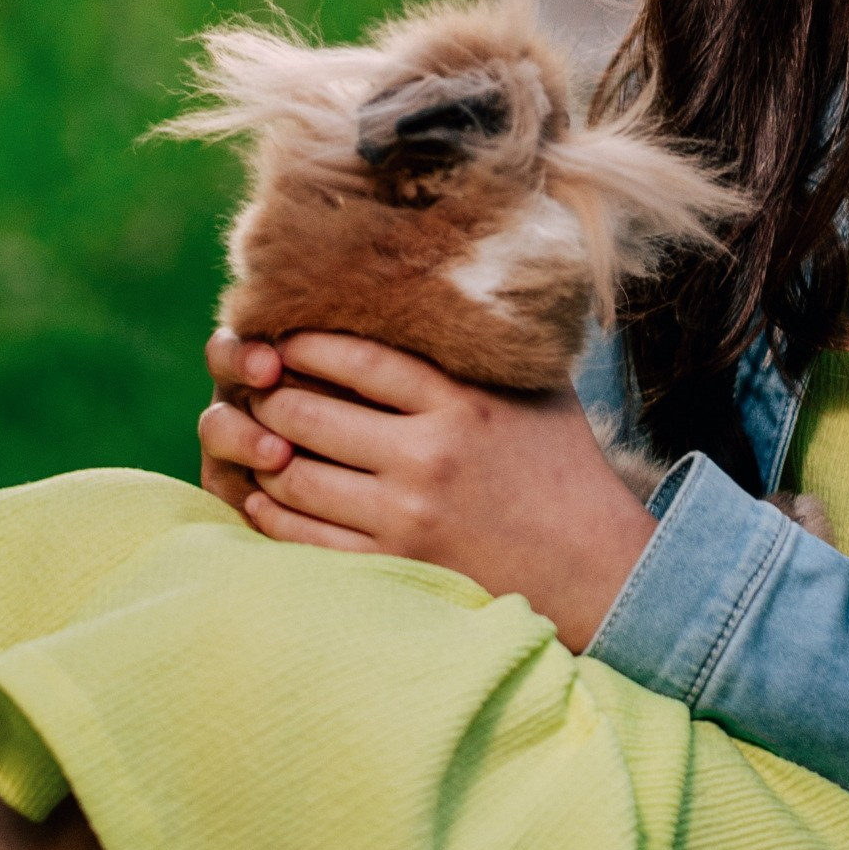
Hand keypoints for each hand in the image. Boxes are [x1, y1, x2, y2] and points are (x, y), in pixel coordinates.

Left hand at [198, 327, 656, 653]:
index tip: (280, 335)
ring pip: (296, 474)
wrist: (595, 568)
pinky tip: (265, 491)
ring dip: (262, 451)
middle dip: (268, 394)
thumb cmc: (561, 465)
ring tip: (257, 434)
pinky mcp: (396, 566)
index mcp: (460, 400)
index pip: (356, 357)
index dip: (303, 342)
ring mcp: (408, 516)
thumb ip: (487, 345)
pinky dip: (271, 510)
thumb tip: (445, 282)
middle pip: (310, 411)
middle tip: (253, 385)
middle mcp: (429, 455)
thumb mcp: (535, 388)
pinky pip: (306, 536)